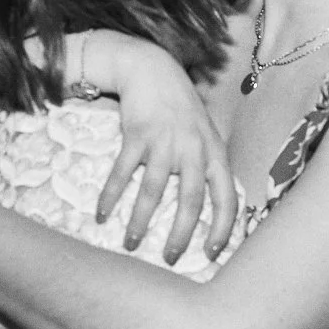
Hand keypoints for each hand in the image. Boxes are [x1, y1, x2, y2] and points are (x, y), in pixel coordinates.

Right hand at [94, 38, 237, 263]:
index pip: (227, 198)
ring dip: (141, 221)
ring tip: (131, 244)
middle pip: (191, 201)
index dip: (222, 229)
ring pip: (154, 191)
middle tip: (169, 258)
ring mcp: (166, 142)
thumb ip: (208, 166)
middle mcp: (193, 149)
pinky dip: (111, 196)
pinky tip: (101, 214)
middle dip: (180, 234)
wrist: (152, 70)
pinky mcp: (138, 135)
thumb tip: (211, 209)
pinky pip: (124, 173)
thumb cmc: (180, 109)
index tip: (211, 254)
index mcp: (214, 154)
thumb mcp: (206, 135)